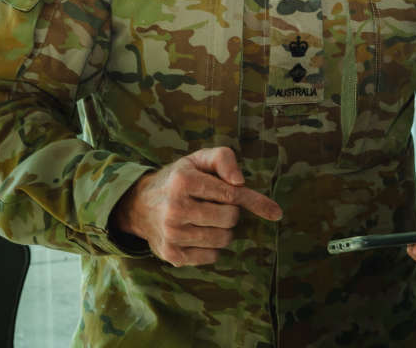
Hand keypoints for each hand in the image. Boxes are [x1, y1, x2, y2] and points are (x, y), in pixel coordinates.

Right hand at [112, 147, 281, 266]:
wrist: (141, 205)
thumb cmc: (179, 179)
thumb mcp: (198, 159)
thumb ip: (223, 159)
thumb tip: (241, 182)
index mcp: (183, 181)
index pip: (231, 194)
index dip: (254, 201)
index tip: (275, 212)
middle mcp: (175, 208)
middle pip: (229, 219)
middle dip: (231, 213)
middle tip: (216, 206)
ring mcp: (172, 234)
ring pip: (223, 239)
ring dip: (224, 230)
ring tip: (208, 220)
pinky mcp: (172, 255)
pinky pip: (212, 257)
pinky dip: (213, 248)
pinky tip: (199, 235)